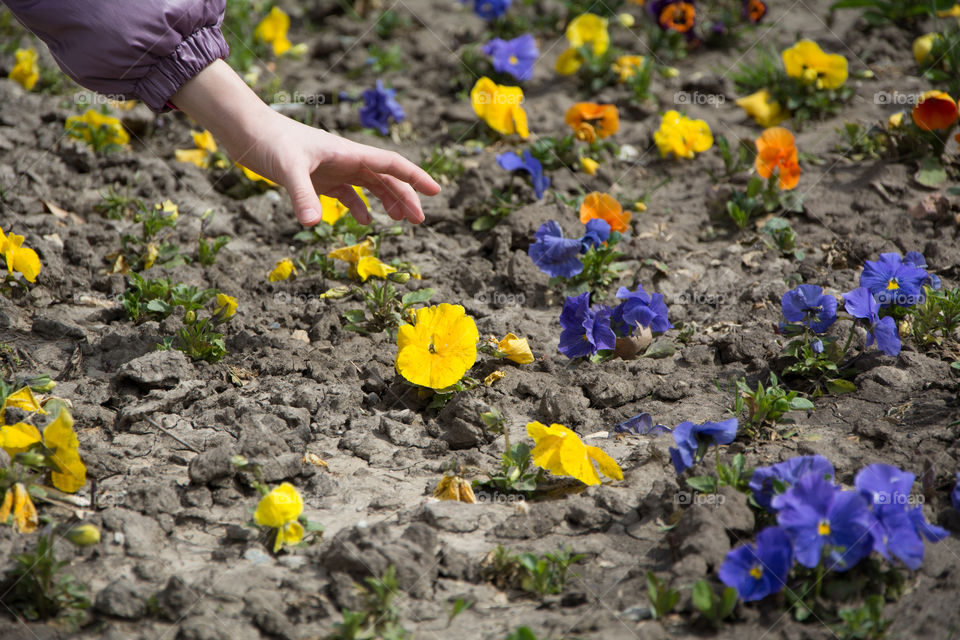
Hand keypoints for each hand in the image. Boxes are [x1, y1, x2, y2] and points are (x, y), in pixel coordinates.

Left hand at [171, 60, 439, 225]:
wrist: (244, 130)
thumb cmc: (268, 142)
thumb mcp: (287, 170)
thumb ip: (302, 196)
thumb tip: (314, 225)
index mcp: (348, 153)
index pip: (391, 164)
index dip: (415, 178)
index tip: (436, 192)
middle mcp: (344, 159)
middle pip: (385, 178)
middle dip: (405, 197)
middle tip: (420, 221)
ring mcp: (332, 168)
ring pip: (369, 185)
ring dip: (387, 202)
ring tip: (402, 222)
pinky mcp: (316, 177)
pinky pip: (346, 193)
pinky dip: (358, 207)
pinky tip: (365, 222)